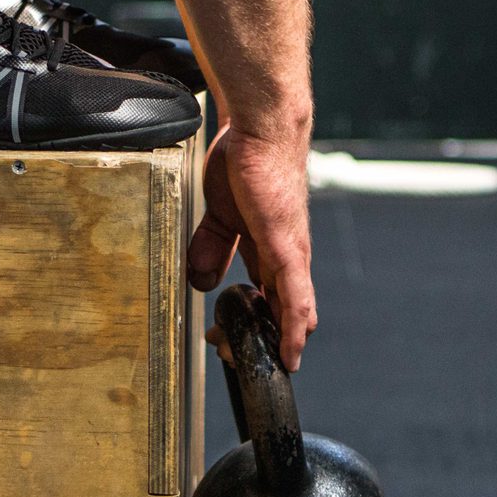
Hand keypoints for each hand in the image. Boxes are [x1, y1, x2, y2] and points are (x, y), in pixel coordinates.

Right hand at [189, 124, 316, 370]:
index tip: (227, 340)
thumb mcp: (218, 214)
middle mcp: (285, 258)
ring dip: (278, 342)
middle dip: (263, 340)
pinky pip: (295, 296)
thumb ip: (212, 246)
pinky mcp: (286, 248)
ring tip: (262, 364)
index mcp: (266, 250)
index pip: (266, 298)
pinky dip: (293, 327)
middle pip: (282, 312)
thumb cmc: (244, 163)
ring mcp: (289, 255)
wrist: (260, 131)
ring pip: (293, 311)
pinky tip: (292, 351)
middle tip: (234, 355)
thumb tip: (201, 280)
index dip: (253, 324)